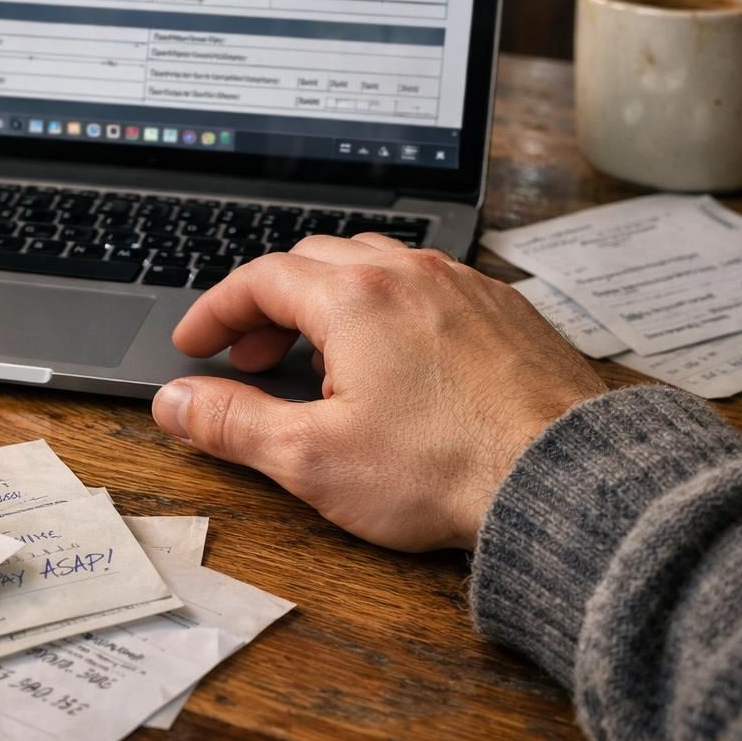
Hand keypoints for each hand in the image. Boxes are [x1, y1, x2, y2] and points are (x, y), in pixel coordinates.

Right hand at [152, 234, 605, 551]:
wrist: (566, 480)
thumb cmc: (446, 469)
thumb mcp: (312, 457)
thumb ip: (232, 422)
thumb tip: (175, 402)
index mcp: (353, 297)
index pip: (259, 278)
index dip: (216, 310)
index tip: (196, 342)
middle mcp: (409, 274)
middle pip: (314, 260)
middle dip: (269, 303)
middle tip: (251, 356)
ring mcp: (463, 286)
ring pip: (376, 265)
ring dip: (331, 300)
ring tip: (322, 359)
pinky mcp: (504, 311)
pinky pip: (431, 287)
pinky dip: (391, 309)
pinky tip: (398, 362)